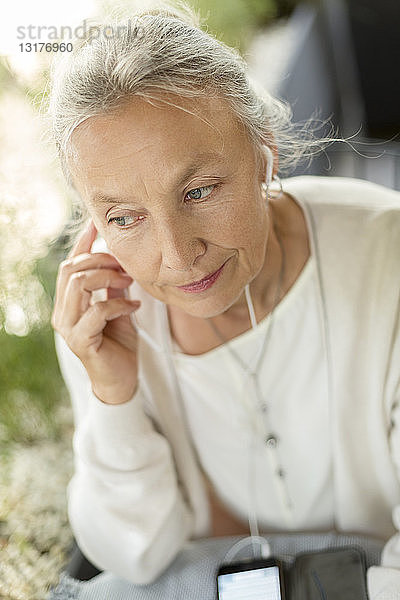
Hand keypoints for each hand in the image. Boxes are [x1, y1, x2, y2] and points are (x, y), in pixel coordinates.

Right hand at [52, 221, 140, 404]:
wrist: (121, 380)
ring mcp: (68, 327)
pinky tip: (135, 306)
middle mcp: (62, 313)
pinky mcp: (81, 341)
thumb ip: (113, 286)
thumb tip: (119, 260)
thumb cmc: (118, 344)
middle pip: (72, 270)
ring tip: (130, 283)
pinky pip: (98, 310)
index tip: (96, 224)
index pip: (69, 266)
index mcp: (68, 303)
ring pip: (79, 285)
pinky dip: (120, 303)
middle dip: (102, 261)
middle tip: (127, 268)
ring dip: (108, 278)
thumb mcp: (118, 308)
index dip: (82, 244)